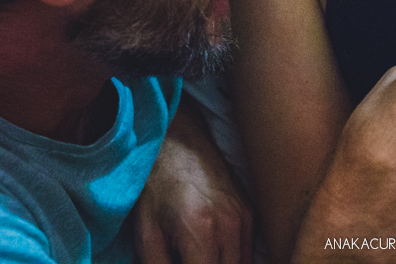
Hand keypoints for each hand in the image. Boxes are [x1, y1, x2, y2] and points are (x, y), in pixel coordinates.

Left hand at [135, 101, 252, 263]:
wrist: (178, 143)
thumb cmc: (156, 185)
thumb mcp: (146, 232)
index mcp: (201, 231)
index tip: (178, 261)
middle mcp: (230, 226)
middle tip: (187, 256)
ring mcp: (244, 219)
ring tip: (197, 254)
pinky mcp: (249, 213)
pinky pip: (247, 252)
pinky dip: (232, 260)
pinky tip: (211, 254)